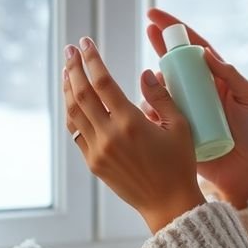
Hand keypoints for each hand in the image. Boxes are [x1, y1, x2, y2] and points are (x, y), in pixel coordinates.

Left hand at [62, 37, 205, 233]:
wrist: (168, 204)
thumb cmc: (180, 164)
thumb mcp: (180, 126)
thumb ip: (161, 97)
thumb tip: (145, 73)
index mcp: (131, 123)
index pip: (103, 83)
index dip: (92, 60)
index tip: (86, 43)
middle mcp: (109, 135)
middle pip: (81, 94)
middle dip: (74, 67)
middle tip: (71, 49)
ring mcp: (98, 150)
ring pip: (74, 113)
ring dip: (68, 88)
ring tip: (68, 70)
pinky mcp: (94, 163)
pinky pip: (77, 132)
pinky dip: (72, 112)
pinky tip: (74, 100)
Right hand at [144, 8, 247, 208]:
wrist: (246, 172)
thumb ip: (232, 76)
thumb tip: (206, 52)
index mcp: (216, 78)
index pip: (194, 47)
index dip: (176, 29)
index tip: (156, 15)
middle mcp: (197, 89)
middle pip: (174, 61)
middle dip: (158, 42)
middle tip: (147, 29)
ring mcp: (185, 108)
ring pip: (161, 86)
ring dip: (155, 80)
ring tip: (159, 84)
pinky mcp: (175, 127)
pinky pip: (156, 113)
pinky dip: (149, 107)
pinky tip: (149, 107)